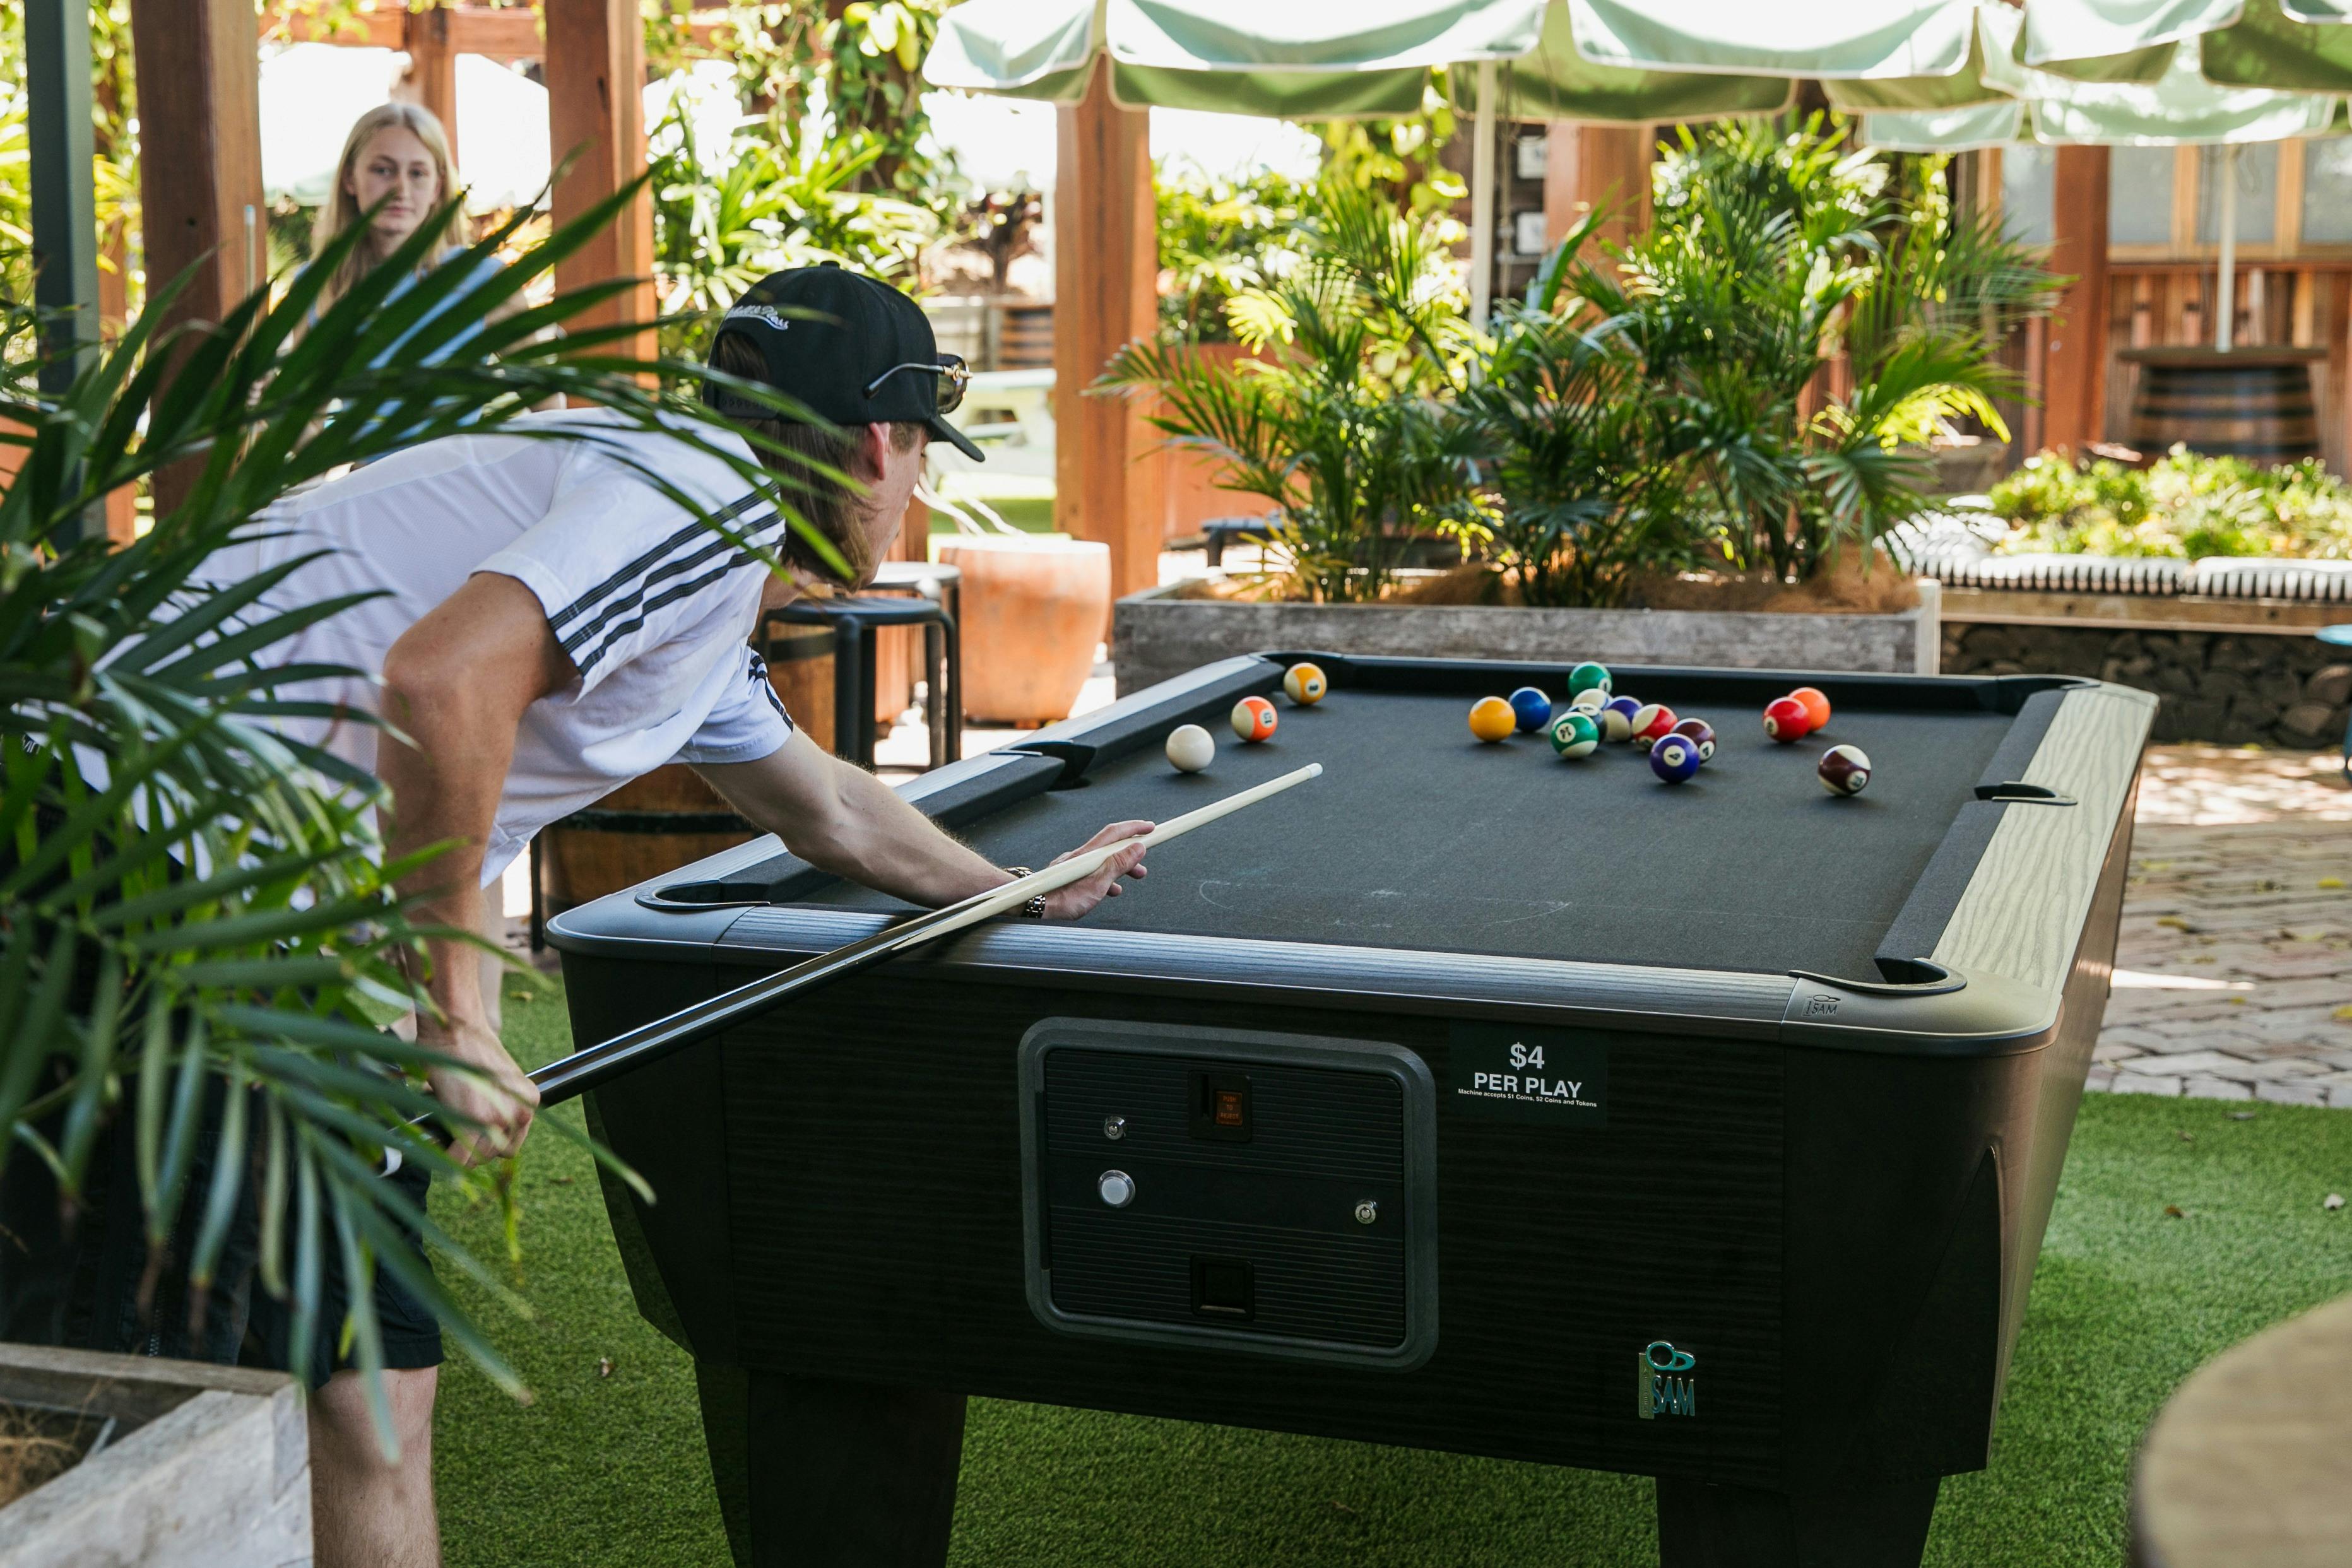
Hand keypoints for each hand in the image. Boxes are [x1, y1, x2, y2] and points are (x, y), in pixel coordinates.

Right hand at [422, 1015, 540, 1165]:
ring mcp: (502, 1118)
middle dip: (473, 1149)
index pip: (512, 1143)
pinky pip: (460, 1157)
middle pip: (496, 1154)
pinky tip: (439, 1148)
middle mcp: (522, 1111)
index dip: (489, 1143)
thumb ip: (495, 1103)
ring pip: (478, 1158)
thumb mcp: (493, 1079)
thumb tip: (480, 1131)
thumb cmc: (466, 1046)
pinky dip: (446, 1157)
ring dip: (459, 1153)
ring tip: (446, 1134)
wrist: (456, 1026)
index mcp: (528, 1100)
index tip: (472, 1138)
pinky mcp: (478, 1121)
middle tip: (455, 1134)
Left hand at [1039, 819, 1153, 919]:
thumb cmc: (1063, 897)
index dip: (1135, 828)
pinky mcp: (1070, 875)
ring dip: (1122, 867)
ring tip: (1134, 877)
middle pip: (1111, 847)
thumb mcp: (1098, 883)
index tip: (1151, 827)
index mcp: (1090, 854)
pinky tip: (1111, 889)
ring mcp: (1075, 865)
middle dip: (1132, 852)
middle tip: (1145, 860)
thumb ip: (1118, 864)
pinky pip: (1094, 871)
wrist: (1035, 905)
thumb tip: (1137, 847)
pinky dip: (1107, 877)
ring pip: (1104, 861)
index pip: (1116, 833)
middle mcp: (1082, 855)